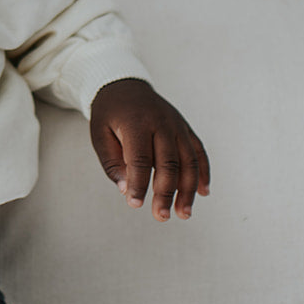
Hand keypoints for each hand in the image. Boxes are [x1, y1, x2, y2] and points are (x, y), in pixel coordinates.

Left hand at [89, 78, 208, 221]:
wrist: (124, 86)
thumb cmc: (110, 115)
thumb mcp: (99, 135)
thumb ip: (112, 163)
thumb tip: (127, 190)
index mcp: (136, 122)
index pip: (140, 159)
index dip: (138, 184)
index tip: (135, 204)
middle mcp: (161, 122)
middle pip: (168, 162)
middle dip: (166, 193)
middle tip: (161, 216)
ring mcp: (177, 124)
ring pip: (189, 160)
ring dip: (188, 189)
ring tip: (184, 213)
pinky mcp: (185, 128)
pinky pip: (199, 151)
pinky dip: (203, 172)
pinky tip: (203, 193)